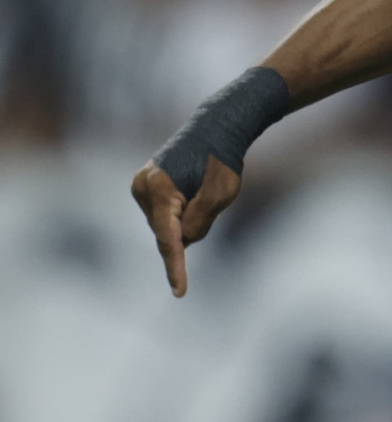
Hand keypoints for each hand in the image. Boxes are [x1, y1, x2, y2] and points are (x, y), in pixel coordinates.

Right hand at [130, 155, 240, 297]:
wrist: (215, 130)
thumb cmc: (221, 161)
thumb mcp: (220, 195)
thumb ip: (199, 222)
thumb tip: (181, 242)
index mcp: (159, 188)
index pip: (167, 238)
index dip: (175, 267)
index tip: (180, 292)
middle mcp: (142, 188)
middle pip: (167, 232)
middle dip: (190, 228)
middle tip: (210, 199)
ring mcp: (141, 187)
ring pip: (166, 225)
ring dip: (187, 219)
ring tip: (202, 190)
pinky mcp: (145, 188)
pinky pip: (165, 215)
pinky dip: (181, 213)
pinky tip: (193, 192)